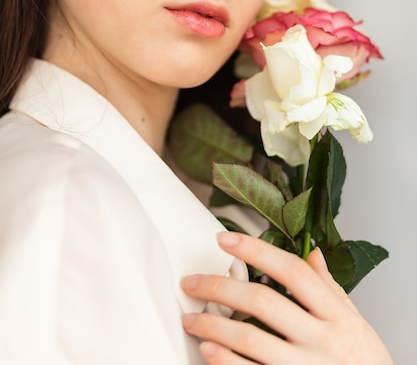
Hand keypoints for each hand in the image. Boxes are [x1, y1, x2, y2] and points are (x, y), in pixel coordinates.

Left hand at [181, 232, 392, 364]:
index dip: (257, 251)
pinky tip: (208, 351)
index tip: (225, 239)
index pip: (293, 271)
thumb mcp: (353, 320)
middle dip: (220, 288)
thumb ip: (329, 287)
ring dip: (214, 328)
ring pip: (252, 339)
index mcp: (336, 314)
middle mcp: (322, 339)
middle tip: (192, 283)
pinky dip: (226, 363)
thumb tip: (312, 253)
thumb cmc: (364, 360)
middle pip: (264, 302)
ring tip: (191, 320)